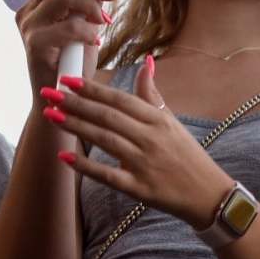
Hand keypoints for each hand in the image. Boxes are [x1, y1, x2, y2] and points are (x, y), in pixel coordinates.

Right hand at [14, 0, 123, 91]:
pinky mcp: (35, 44)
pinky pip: (68, 26)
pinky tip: (96, 39)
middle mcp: (29, 10)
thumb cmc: (73, 65)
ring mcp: (29, 25)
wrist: (61, 101)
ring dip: (91, 4)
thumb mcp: (85, 27)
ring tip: (106, 19)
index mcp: (37, 3)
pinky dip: (87, 30)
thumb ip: (89, 4)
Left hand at [42, 55, 238, 227]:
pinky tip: (65, 158)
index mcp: (158, 119)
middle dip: (76, 103)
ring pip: (105, 140)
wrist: (209, 195)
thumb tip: (145, 62)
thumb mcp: (172, 122)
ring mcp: (145, 164)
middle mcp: (151, 139)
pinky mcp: (140, 189)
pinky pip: (109, 176)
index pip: (120, 99)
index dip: (93, 89)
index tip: (68, 80)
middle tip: (49, 93)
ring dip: (76, 127)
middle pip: (108, 117)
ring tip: (52, 116)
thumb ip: (152, 94)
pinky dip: (86, 167)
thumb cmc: (187, 156)